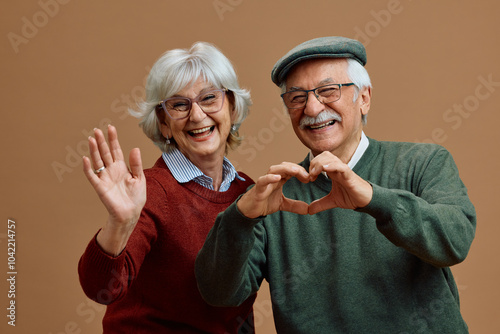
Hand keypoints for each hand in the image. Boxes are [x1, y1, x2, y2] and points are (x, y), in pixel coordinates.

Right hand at [82, 125, 145, 254]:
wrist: (131, 213)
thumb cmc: (136, 197)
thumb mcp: (139, 178)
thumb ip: (136, 164)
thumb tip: (135, 148)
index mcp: (122, 167)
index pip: (116, 150)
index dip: (113, 139)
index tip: (110, 127)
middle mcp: (111, 170)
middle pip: (105, 153)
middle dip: (101, 141)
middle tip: (97, 130)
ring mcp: (105, 178)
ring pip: (97, 161)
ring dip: (94, 150)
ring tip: (91, 139)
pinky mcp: (100, 187)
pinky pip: (92, 176)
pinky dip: (88, 168)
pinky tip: (86, 158)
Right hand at [237, 162, 309, 217]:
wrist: (249, 210)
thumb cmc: (264, 202)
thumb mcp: (283, 204)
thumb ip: (295, 205)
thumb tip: (308, 210)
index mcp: (279, 179)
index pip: (291, 170)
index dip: (301, 172)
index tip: (311, 178)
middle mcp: (272, 178)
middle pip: (284, 166)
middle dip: (296, 168)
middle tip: (307, 175)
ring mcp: (265, 182)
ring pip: (274, 169)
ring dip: (285, 168)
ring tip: (295, 171)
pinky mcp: (258, 189)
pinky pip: (262, 180)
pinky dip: (269, 178)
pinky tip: (277, 178)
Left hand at [308, 151, 371, 214]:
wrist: (365, 201)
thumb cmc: (351, 197)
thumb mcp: (332, 201)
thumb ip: (320, 204)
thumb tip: (309, 211)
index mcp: (333, 171)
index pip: (320, 159)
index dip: (312, 166)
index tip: (309, 179)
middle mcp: (337, 168)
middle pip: (324, 155)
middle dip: (314, 163)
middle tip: (311, 176)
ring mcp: (344, 171)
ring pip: (331, 158)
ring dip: (320, 164)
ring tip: (315, 174)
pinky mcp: (350, 176)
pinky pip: (341, 167)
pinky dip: (333, 166)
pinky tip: (325, 169)